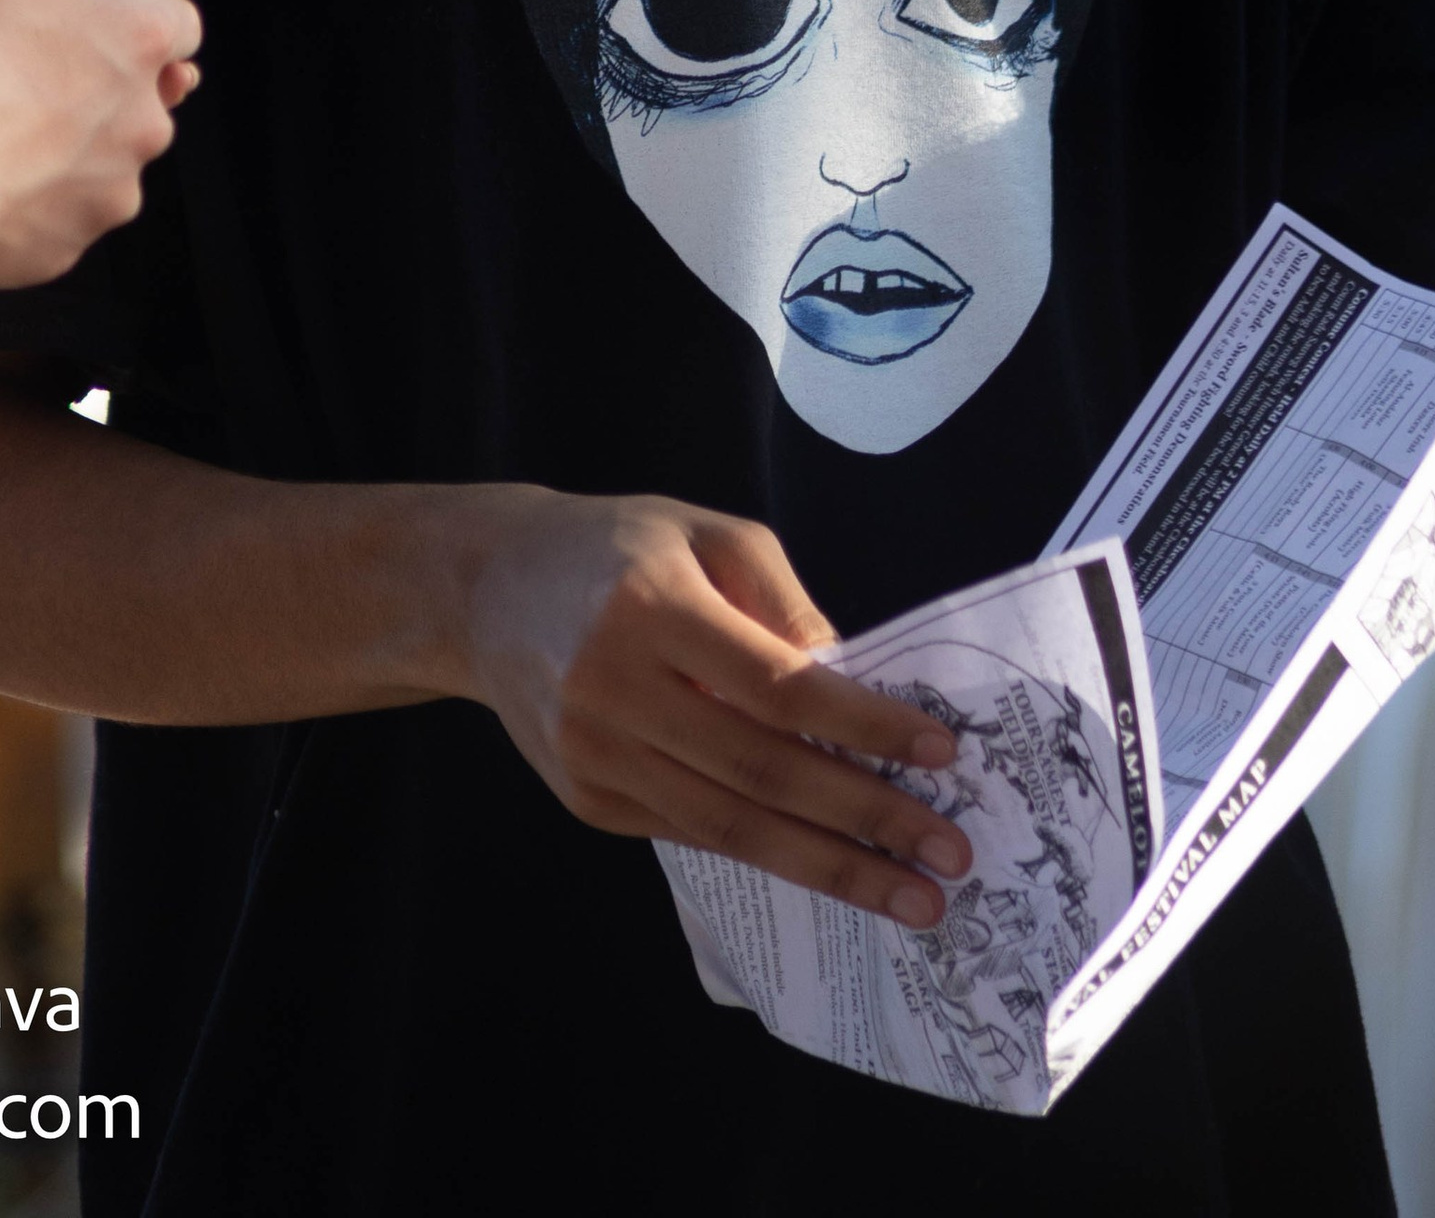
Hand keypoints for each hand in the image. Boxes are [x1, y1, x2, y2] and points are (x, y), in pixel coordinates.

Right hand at [0, 0, 225, 290]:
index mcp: (140, 39)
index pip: (177, 16)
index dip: (134, 8)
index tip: (93, 10)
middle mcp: (146, 119)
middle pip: (140, 88)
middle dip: (95, 76)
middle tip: (22, 63)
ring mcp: (111, 190)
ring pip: (103, 153)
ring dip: (64, 137)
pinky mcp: (70, 245)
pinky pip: (61, 209)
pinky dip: (31, 193)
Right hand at [452, 485, 969, 927]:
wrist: (486, 590)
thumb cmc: (618, 549)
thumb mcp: (704, 533)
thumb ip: (782, 602)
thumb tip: (855, 686)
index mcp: (653, 608)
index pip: (777, 686)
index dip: (862, 724)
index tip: (940, 752)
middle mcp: (617, 690)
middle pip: (760, 772)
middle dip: (865, 818)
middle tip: (948, 853)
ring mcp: (595, 756)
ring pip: (730, 827)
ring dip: (829, 866)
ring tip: (909, 899)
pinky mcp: (587, 800)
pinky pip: (693, 834)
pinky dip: (768, 854)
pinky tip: (829, 866)